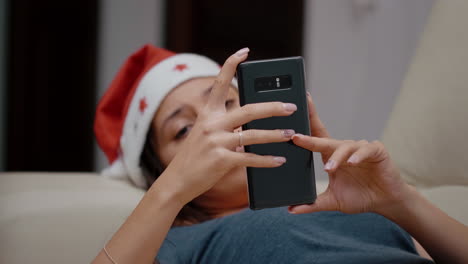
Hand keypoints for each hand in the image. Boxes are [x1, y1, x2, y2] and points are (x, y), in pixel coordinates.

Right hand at [159, 48, 297, 204]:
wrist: (176, 181)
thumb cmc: (194, 158)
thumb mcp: (205, 135)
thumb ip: (225, 127)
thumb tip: (251, 127)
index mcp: (207, 114)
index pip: (219, 83)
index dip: (231, 65)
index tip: (245, 51)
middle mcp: (211, 124)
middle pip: (248, 110)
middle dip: (273, 107)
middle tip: (292, 106)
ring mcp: (215, 142)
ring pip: (253, 134)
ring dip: (275, 134)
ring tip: (291, 133)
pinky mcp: (220, 160)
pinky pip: (250, 158)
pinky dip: (267, 160)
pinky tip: (279, 160)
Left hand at [289, 135, 411, 215]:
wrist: (385, 202)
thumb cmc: (359, 197)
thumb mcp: (332, 201)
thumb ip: (313, 204)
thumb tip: (290, 210)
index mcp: (331, 156)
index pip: (316, 137)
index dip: (305, 126)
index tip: (290, 123)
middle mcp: (344, 149)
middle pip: (326, 139)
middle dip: (311, 138)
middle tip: (297, 139)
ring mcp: (360, 148)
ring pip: (345, 146)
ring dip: (336, 156)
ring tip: (329, 168)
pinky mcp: (377, 150)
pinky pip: (366, 149)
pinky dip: (359, 155)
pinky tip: (352, 162)